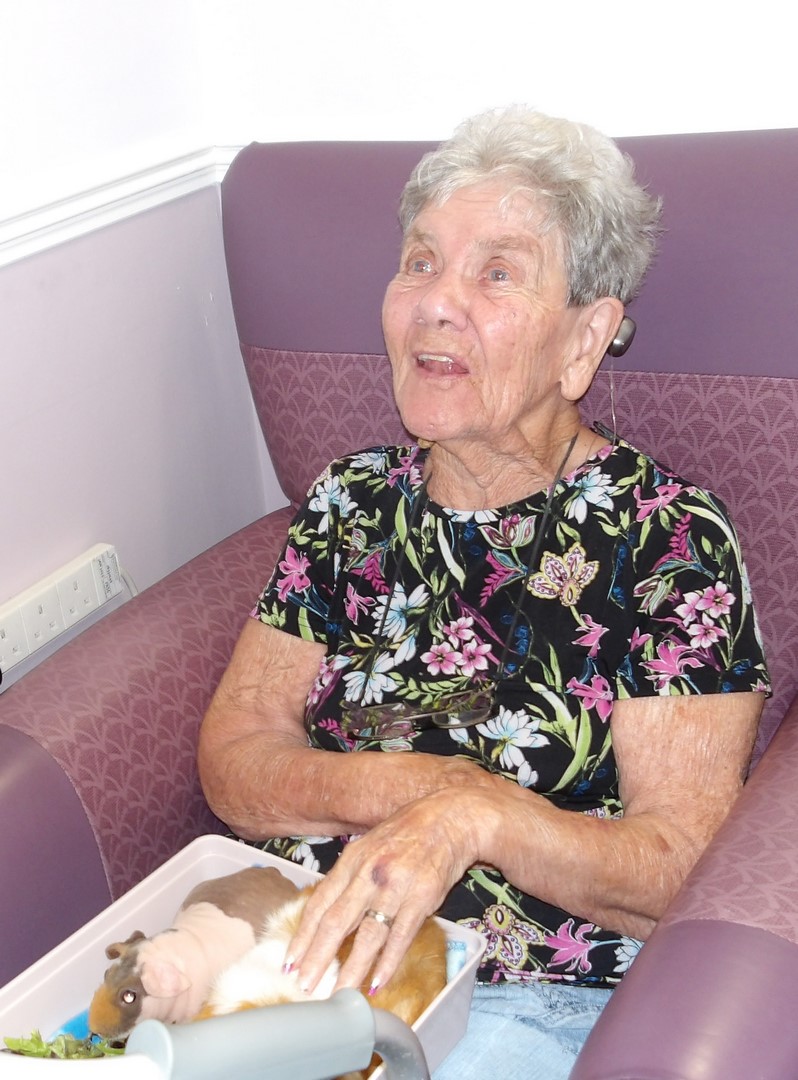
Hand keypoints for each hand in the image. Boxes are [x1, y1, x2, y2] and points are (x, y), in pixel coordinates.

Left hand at [287, 787, 492, 994]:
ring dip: (351, 968)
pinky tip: (377, 983)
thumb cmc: (408, 832)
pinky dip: (387, 962)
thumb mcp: (370, 845)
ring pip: (368, 935)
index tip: (290, 960)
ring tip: (338, 994)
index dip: (303, 934)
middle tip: (302, 984)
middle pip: (337, 922)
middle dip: (317, 957)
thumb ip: (350, 875)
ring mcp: (396, 887)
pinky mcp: (422, 898)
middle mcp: (369, 874)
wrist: (451, 818)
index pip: (320, 902)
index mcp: (352, 859)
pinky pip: (400, 937)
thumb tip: (327, 909)